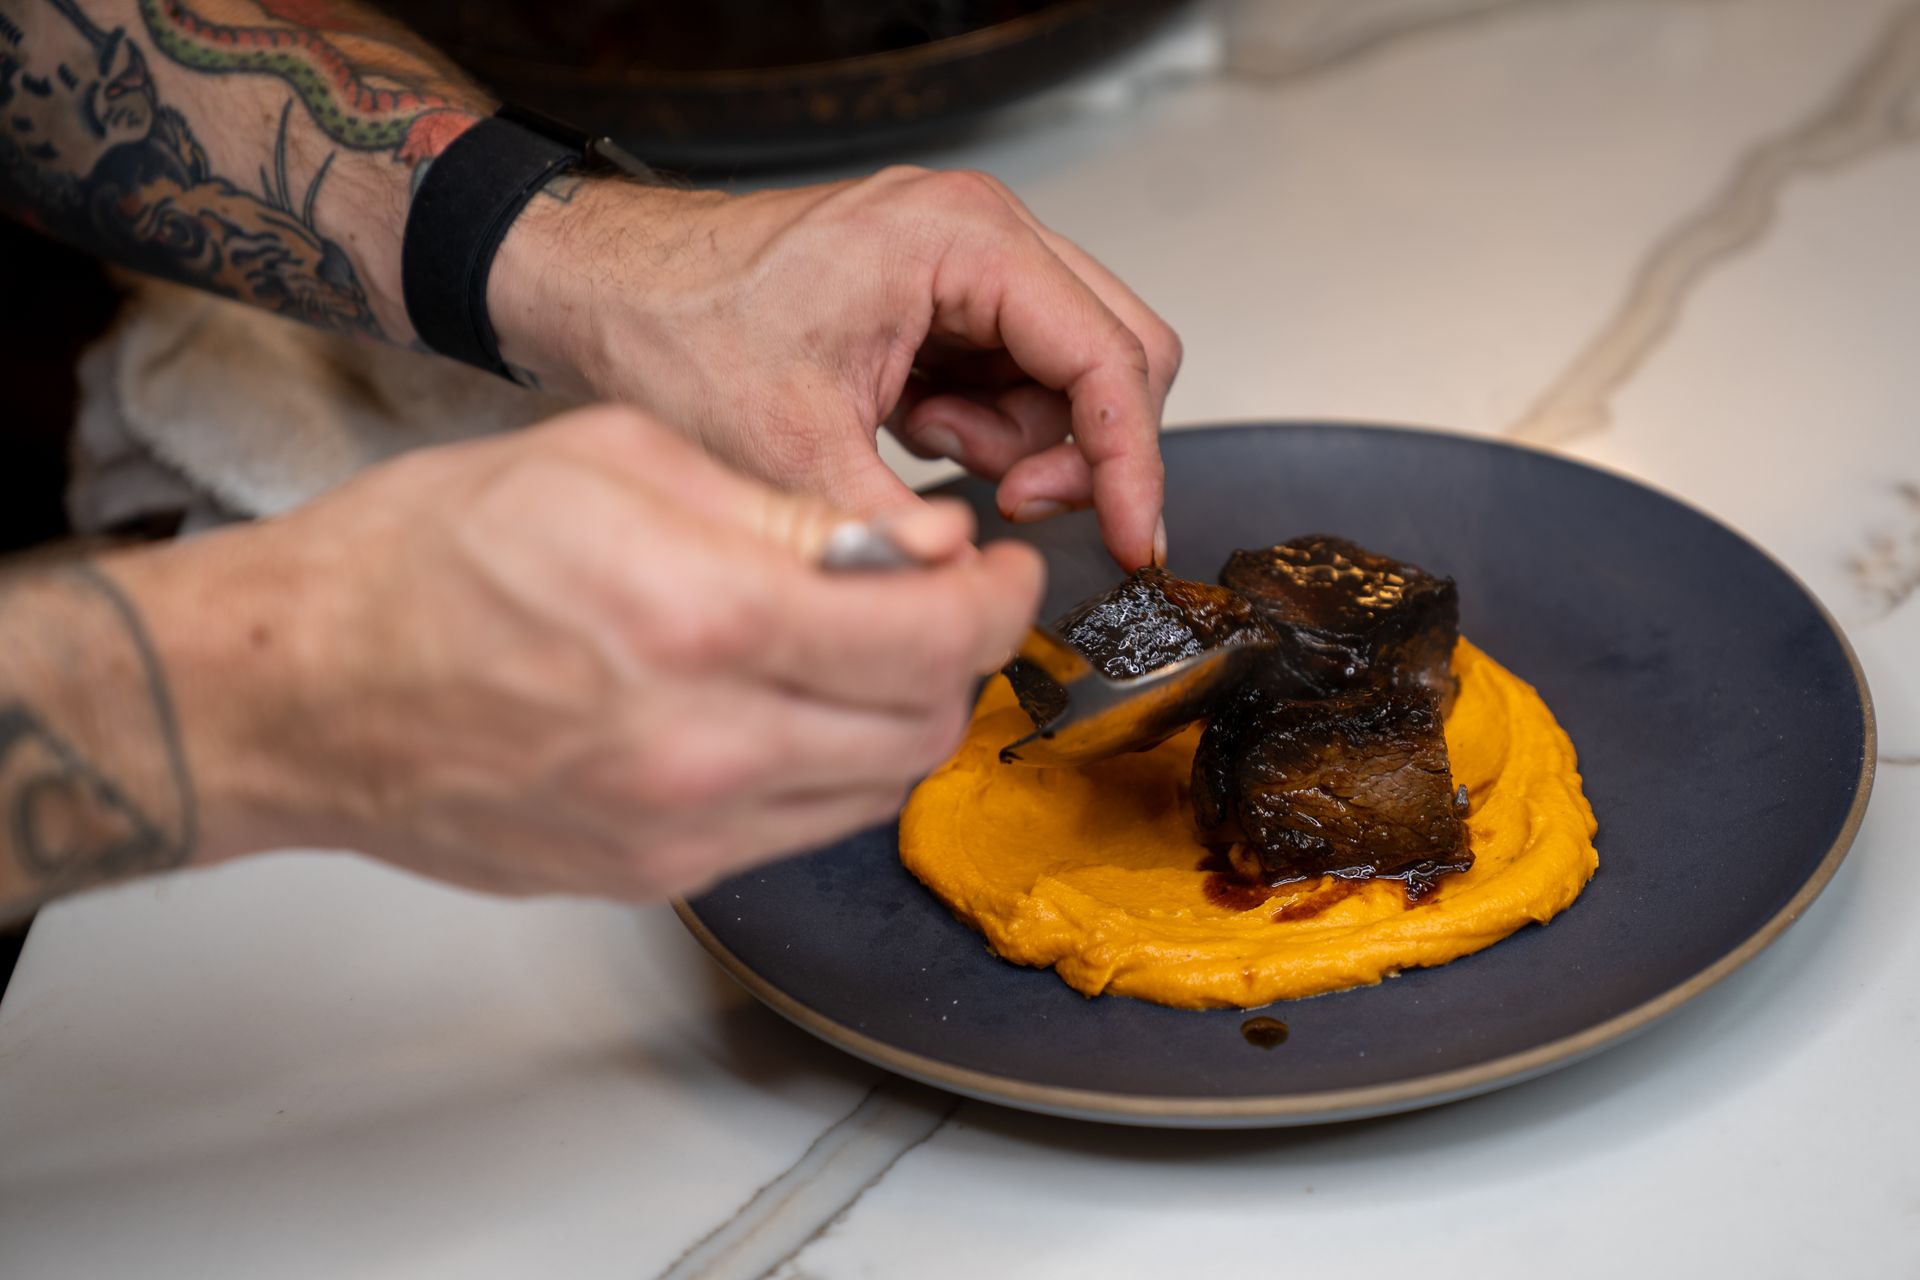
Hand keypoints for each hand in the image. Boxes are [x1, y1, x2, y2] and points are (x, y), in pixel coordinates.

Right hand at [115, 405, 1043, 899]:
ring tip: (862, 648)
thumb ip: (787, 512)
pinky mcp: (657, 873)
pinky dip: (829, 767)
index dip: (999, 601)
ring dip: (902, 717)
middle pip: (925, 728)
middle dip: (961, 659)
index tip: (998, 571)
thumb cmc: (424, 560)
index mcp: (701, 619)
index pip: (933, 636)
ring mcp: (682, 829)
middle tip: (942, 602)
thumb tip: (912, 546)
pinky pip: (801, 829)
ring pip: (875, 789)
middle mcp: (704, 746)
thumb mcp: (615, 462)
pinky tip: (788, 707)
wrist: (305, 690)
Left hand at [490, 168, 1182, 568]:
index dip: (1131, 460)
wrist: (605, 298)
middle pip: (1114, 352)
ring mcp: (965, 265)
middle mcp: (978, 236)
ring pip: (1072, 371)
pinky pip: (1018, 377)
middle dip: (1084, 448)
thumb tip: (971, 597)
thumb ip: (903, 530)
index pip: (1108, 355)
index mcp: (961, 241)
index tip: (1135, 535)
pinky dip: (987, 429)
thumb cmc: (676, 328)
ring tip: (927, 456)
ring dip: (1024, 441)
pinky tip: (911, 434)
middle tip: (1016, 506)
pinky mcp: (945, 301)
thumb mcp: (795, 452)